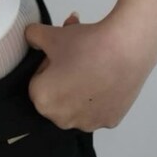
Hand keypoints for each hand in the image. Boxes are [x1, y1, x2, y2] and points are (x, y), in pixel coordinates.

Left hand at [24, 10, 156, 131]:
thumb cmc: (84, 45)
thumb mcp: (50, 33)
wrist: (125, 49)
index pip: (38, 81)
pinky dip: (98, 93)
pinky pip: (96, 107)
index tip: (60, 52)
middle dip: (62, 74)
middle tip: (75, 53)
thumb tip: (31, 38)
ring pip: (76, 102)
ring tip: (92, 60)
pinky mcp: (110, 121)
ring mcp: (88, 123)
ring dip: (79, 83)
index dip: (48, 64)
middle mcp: (63, 120)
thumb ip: (32, 35)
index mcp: (43, 102)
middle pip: (56, 93)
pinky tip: (106, 74)